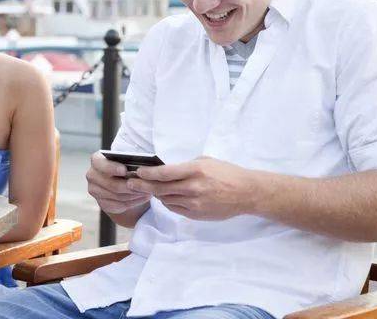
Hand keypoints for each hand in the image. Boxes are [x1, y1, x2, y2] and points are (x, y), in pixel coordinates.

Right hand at [86, 151, 151, 214]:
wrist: (122, 184)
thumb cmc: (126, 168)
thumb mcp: (127, 162)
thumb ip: (129, 163)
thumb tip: (140, 168)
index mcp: (96, 160)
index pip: (100, 163)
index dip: (112, 168)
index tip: (124, 170)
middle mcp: (92, 175)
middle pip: (111, 184)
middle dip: (130, 185)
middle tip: (144, 185)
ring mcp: (95, 190)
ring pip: (116, 196)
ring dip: (133, 194)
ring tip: (147, 191)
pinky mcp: (101, 203)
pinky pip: (118, 205)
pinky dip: (132, 202)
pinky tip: (141, 198)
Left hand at [128, 157, 260, 220]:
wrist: (246, 193)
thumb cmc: (226, 173)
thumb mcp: (206, 161)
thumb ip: (185, 166)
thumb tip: (166, 169)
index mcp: (195, 171)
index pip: (164, 173)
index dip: (148, 173)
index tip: (138, 172)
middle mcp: (193, 188)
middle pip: (161, 188)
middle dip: (143, 185)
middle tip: (131, 183)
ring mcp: (195, 204)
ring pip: (166, 199)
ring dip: (155, 194)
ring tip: (147, 188)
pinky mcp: (196, 214)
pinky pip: (175, 208)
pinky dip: (168, 202)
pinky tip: (165, 196)